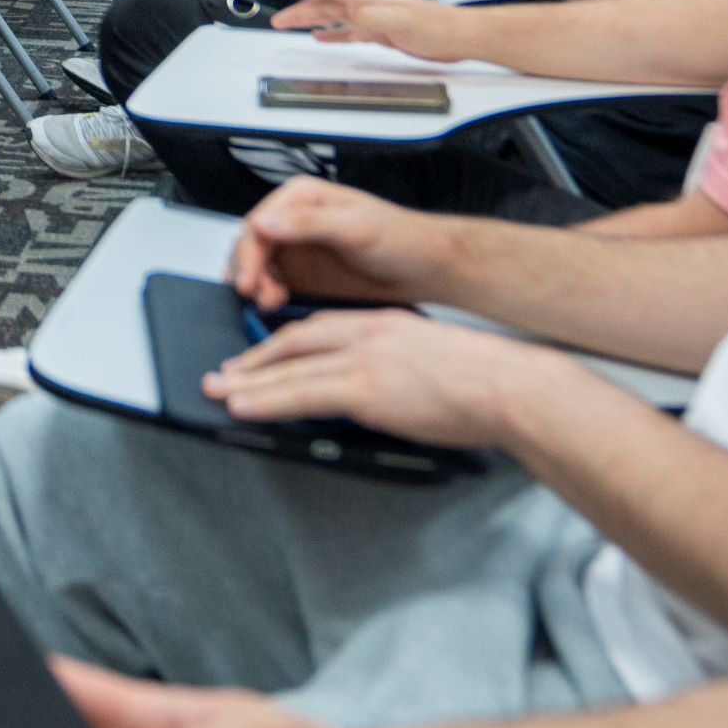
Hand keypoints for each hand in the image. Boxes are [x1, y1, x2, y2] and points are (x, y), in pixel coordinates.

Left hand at [203, 307, 543, 449]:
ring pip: (289, 368)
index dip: (282, 341)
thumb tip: (382, 392)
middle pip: (294, 341)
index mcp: (382, 323)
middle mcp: (366, 334)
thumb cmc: (486, 380)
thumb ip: (397, 368)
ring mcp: (363, 360)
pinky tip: (244, 404)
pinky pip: (302, 394)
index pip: (318, 327)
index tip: (261, 353)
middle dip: (254, 358)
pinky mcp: (365, 389)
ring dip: (248, 380)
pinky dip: (267, 400)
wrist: (508, 385)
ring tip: (219, 390)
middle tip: (225, 371)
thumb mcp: (431, 359)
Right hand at [224, 178, 456, 310]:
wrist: (426, 268)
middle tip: (255, 296)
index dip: (247, 254)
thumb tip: (265, 222)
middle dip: (248, 271)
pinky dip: (267, 294)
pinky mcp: (303, 272)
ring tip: (269, 303)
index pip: (257, 224)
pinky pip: (271, 282)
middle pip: (251, 245)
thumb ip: (308, 224)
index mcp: (302, 198)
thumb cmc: (401, 239)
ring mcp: (298, 247)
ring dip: (256, 285)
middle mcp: (295, 220)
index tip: (248, 281)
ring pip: (257, 265)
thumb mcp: (356, 228)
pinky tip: (275, 304)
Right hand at [271, 0, 458, 60]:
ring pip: (335, 17)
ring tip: (291, 25)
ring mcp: (374, 19)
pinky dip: (333, 34)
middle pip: (327, 4)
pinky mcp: (381, 34)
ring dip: (312, 20)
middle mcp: (369, 6)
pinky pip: (349, 32)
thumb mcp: (403, 21)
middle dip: (301, 9)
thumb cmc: (436, 26)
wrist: (457, 36)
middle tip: (279, 18)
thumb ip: (376, 17)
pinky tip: (323, 38)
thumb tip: (352, 15)